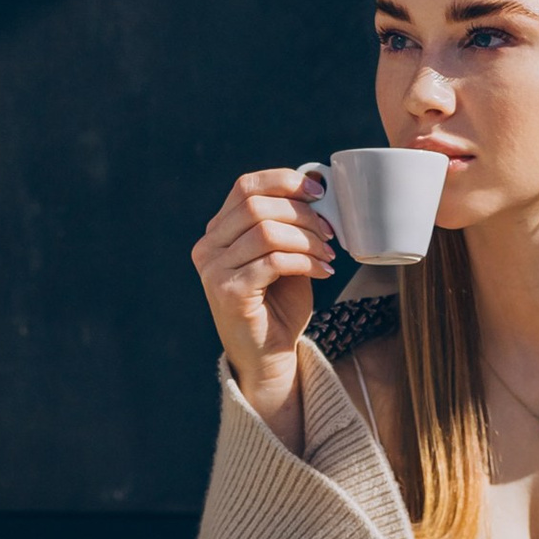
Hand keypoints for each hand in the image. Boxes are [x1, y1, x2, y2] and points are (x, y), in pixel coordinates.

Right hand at [192, 169, 336, 424]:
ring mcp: (213, 270)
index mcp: (218, 231)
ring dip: (307, 240)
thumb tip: (316, 182)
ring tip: (328, 254)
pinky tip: (323, 271)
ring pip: (265, 232)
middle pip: (256, 206)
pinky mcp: (228, 292)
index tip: (319, 191)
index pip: (246, 187)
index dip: (284, 181)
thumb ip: (291, 224)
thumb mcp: (287, 255)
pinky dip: (305, 262)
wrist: (269, 357)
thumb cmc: (280, 305)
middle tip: (329, 231)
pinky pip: (273, 262)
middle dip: (301, 214)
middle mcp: (208, 247)